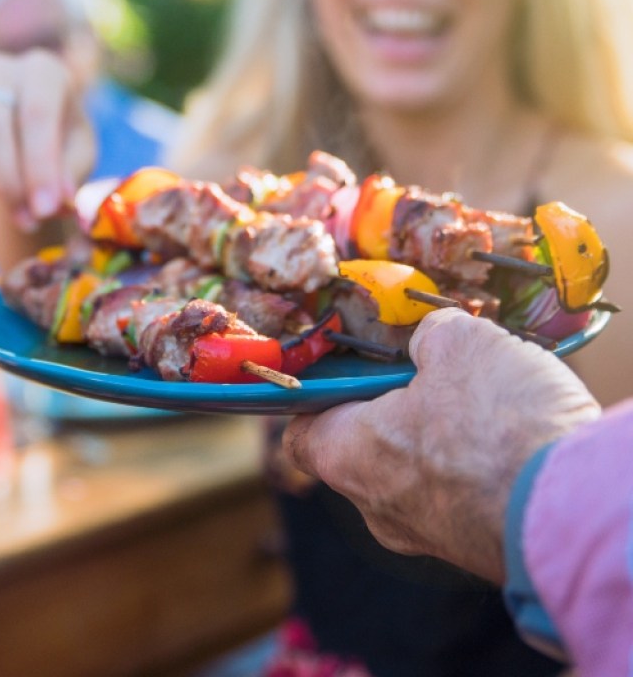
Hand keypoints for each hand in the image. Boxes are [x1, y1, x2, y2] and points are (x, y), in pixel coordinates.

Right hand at [0, 50, 96, 231]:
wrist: (31, 140)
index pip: (35, 113)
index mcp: (44, 70)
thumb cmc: (63, 146)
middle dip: (8, 184)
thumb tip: (55, 202)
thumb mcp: (79, 158)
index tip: (44, 210)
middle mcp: (1, 69)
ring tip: (13, 191)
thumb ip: (69, 175)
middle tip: (27, 220)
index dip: (38, 166)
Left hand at [282, 308, 600, 582]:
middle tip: (424, 370)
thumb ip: (430, 334)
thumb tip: (431, 337)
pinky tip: (505, 432)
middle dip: (390, 407)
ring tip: (477, 396)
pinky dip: (474, 464)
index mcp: (347, 456)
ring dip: (437, 434)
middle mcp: (376, 506)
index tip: (342, 367)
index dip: (317, 397)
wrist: (579, 511)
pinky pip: (460, 494)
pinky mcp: (476, 546)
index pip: (301, 433)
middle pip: (361, 448)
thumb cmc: (499, 427)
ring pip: (414, 472)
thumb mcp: (459, 343)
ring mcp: (427, 534)